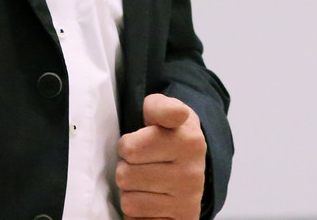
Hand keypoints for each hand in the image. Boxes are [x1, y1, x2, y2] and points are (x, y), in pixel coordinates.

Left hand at [116, 93, 206, 219]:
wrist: (191, 164)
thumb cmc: (168, 134)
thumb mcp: (163, 111)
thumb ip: (160, 106)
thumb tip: (177, 114)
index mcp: (188, 141)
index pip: (131, 148)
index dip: (127, 145)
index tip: (137, 141)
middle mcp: (192, 173)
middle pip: (125, 175)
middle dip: (127, 168)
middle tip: (141, 163)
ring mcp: (187, 201)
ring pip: (130, 202)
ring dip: (131, 192)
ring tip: (145, 181)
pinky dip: (138, 214)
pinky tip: (150, 200)